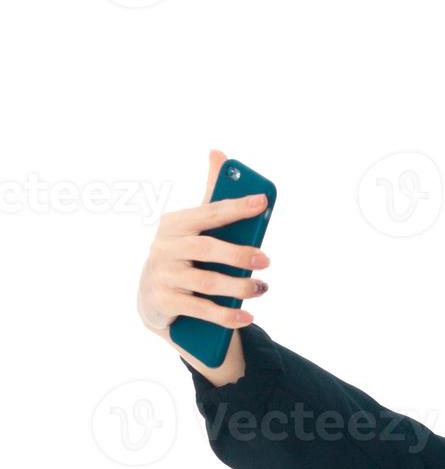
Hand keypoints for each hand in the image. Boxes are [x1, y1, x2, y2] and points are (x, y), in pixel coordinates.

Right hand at [137, 149, 271, 342]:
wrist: (154, 296)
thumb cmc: (186, 253)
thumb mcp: (196, 225)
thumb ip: (212, 196)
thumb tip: (218, 152)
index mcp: (176, 223)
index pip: (209, 212)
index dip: (236, 206)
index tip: (263, 201)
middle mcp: (164, 247)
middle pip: (207, 249)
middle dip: (239, 254)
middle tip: (267, 260)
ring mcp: (162, 275)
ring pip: (207, 282)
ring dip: (239, 288)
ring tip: (262, 288)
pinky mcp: (163, 302)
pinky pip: (200, 309)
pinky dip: (226, 315)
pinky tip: (247, 316)